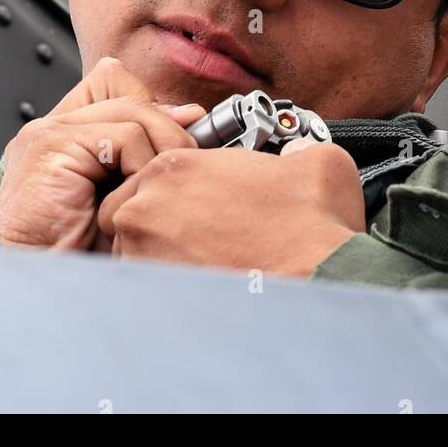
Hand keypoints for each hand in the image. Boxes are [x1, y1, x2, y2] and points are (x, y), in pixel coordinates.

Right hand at [0, 56, 202, 250]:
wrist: (44, 287)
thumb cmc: (82, 253)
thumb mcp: (124, 195)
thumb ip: (147, 150)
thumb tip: (192, 113)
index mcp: (67, 133)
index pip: (116, 82)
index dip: (155, 109)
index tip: (177, 140)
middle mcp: (54, 126)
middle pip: (133, 96)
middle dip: (170, 132)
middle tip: (182, 169)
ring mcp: (49, 132)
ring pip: (135, 113)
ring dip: (161, 153)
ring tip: (156, 192)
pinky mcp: (53, 145)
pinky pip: (125, 138)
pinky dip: (141, 169)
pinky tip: (131, 201)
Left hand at [97, 137, 365, 276]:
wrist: (317, 278)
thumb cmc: (312, 224)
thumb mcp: (314, 161)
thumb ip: (295, 148)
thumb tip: (296, 154)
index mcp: (176, 168)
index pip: (150, 173)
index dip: (176, 192)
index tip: (199, 205)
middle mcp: (147, 208)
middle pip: (130, 212)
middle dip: (156, 222)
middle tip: (195, 234)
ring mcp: (143, 255)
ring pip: (131, 253)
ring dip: (158, 256)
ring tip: (201, 264)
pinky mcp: (151, 297)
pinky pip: (144, 291)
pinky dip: (165, 290)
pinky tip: (202, 288)